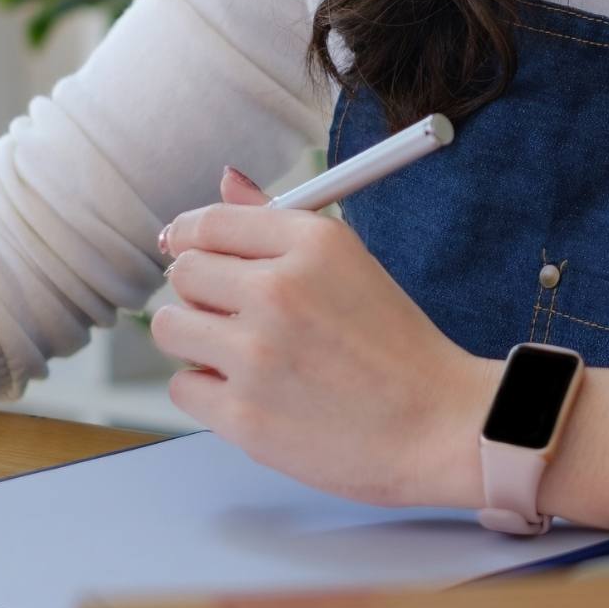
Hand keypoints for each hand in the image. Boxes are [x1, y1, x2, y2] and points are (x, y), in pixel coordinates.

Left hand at [151, 167, 495, 511]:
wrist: (436, 426)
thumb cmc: (396, 347)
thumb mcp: (349, 262)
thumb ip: (276, 222)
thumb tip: (226, 181)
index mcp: (311, 244)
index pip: (210, 223)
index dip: (191, 238)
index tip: (191, 252)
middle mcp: (278, 291)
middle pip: (185, 273)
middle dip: (202, 293)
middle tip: (236, 315)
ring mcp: (256, 355)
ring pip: (172, 328)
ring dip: (197, 342)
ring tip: (240, 356)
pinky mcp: (243, 415)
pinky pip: (182, 388)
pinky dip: (208, 392)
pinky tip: (250, 393)